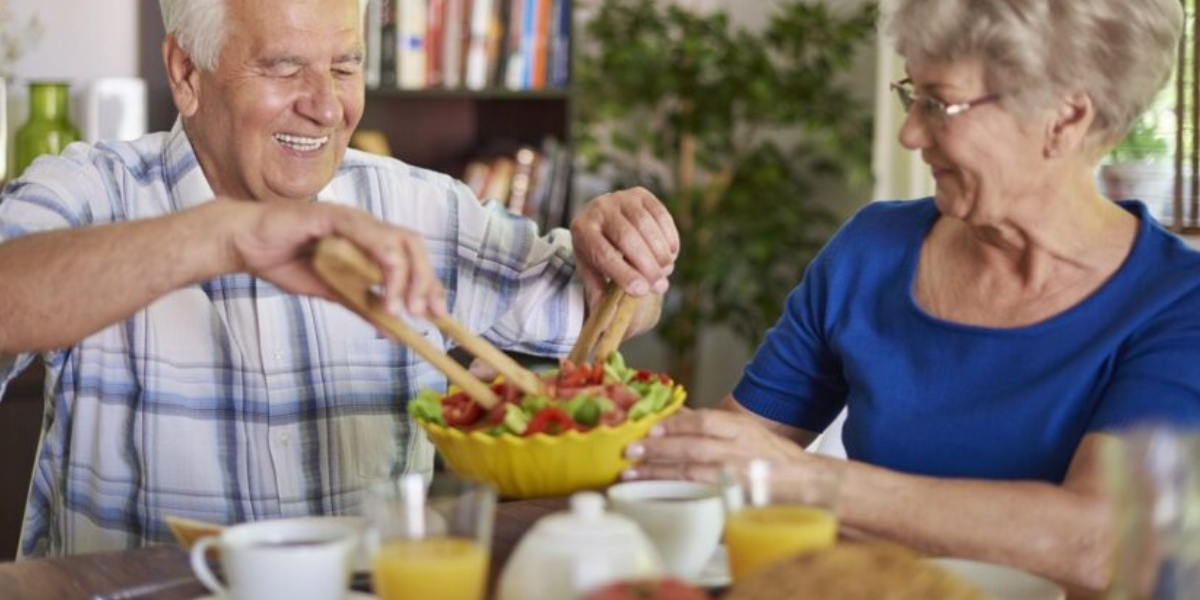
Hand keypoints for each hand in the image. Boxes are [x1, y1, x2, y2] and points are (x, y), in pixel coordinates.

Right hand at [219, 199, 445, 316]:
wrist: (243, 244)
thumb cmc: (284, 261)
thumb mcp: (332, 292)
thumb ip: (363, 307)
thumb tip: (395, 333)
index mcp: (368, 239)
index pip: (411, 255)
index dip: (428, 282)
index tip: (437, 313)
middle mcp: (365, 225)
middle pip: (413, 244)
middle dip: (426, 280)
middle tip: (425, 314)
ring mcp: (349, 218)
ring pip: (396, 241)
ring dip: (406, 277)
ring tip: (402, 310)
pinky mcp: (331, 216)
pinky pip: (366, 235)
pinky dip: (381, 263)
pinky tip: (382, 290)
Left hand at [570, 187, 679, 303]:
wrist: (602, 220)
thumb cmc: (597, 253)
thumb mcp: (592, 273)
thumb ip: (600, 294)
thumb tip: (610, 322)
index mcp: (582, 230)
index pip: (603, 253)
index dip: (623, 273)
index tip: (642, 290)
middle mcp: (598, 208)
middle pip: (627, 237)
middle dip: (646, 265)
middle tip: (660, 286)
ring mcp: (621, 198)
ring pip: (646, 225)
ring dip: (660, 252)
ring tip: (666, 272)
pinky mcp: (641, 194)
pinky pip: (661, 215)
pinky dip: (669, 238)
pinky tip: (671, 255)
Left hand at [622, 408, 807, 482]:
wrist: (806, 483)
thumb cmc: (771, 456)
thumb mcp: (744, 431)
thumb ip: (711, 425)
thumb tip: (675, 414)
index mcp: (741, 429)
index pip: (705, 420)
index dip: (676, 423)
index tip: (651, 426)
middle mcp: (740, 450)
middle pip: (693, 447)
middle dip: (658, 448)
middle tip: (631, 450)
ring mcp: (738, 477)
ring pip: (693, 473)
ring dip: (660, 473)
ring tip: (633, 473)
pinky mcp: (737, 500)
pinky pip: (702, 496)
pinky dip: (677, 494)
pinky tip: (657, 494)